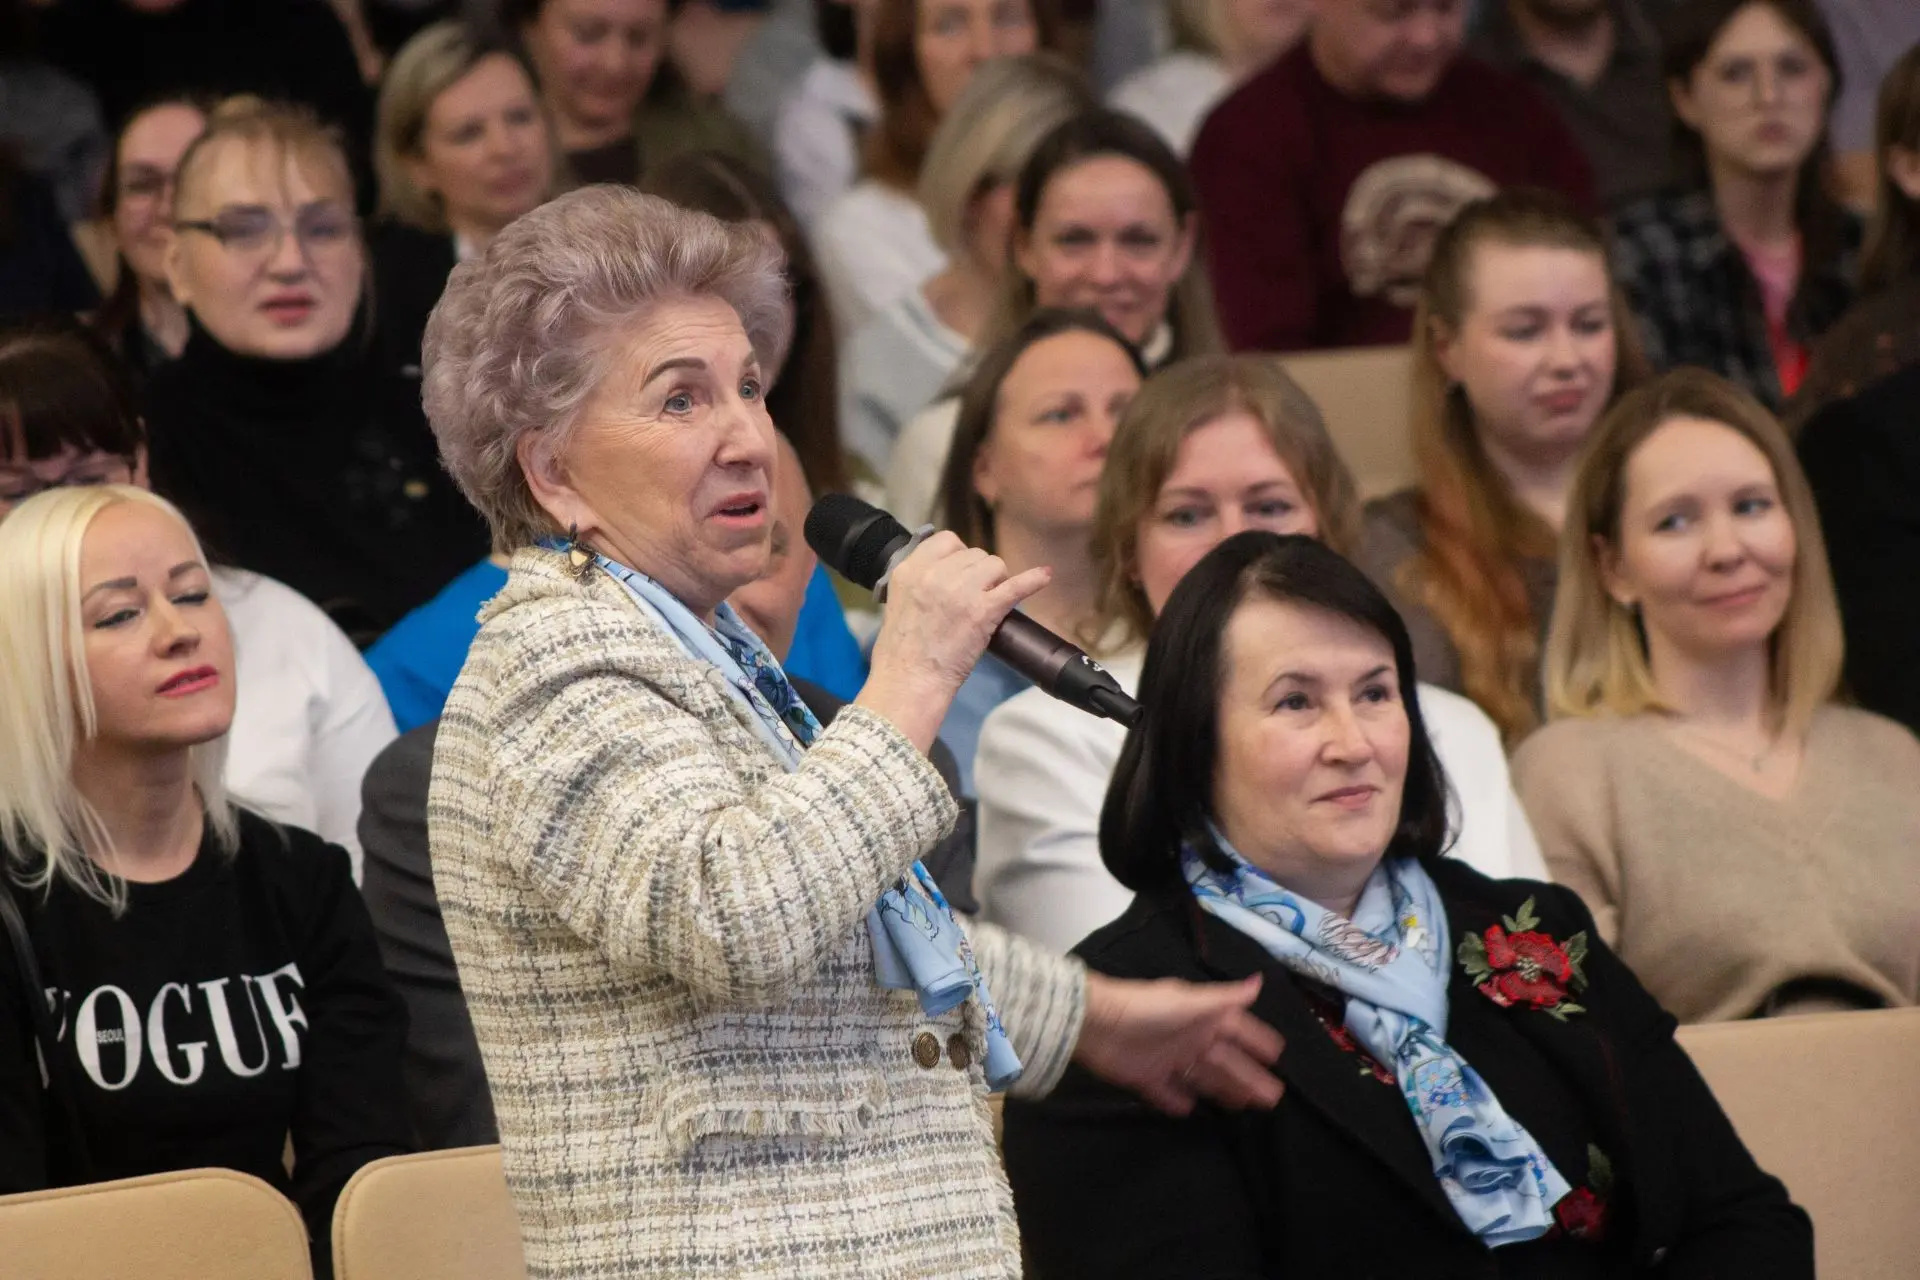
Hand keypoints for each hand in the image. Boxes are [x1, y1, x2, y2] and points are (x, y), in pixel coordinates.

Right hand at [857, 532, 1049, 748]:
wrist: (909, 681)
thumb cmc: (902, 652)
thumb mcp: (898, 601)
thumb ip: (919, 581)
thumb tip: (948, 573)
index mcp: (910, 570)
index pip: (947, 540)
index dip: (959, 556)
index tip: (962, 574)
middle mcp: (934, 574)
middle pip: (975, 554)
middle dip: (979, 573)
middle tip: (975, 598)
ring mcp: (960, 591)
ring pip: (995, 565)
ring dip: (997, 581)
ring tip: (988, 603)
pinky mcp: (982, 611)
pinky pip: (1015, 587)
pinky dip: (1033, 580)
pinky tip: (1045, 575)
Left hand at [1074, 973, 1284, 1115]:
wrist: (1096, 1023)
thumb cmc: (1147, 1009)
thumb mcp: (1190, 1002)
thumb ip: (1224, 998)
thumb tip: (1260, 982)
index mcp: (1202, 1019)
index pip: (1238, 1031)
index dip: (1257, 1042)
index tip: (1278, 1056)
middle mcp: (1189, 1039)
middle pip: (1225, 1062)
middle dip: (1249, 1077)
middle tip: (1273, 1098)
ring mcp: (1168, 1059)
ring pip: (1202, 1078)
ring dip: (1223, 1091)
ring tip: (1245, 1107)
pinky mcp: (1146, 1078)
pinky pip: (1167, 1092)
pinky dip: (1177, 1101)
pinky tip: (1191, 1111)